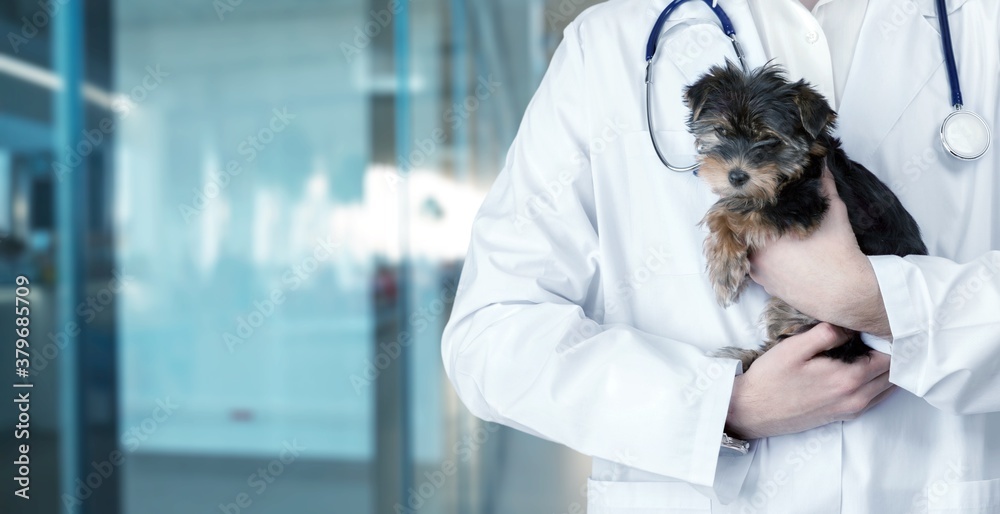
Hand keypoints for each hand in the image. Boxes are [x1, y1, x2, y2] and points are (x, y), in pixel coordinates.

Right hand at [725, 323, 894, 439]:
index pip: (889, 356)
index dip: (888, 338)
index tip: (877, 324)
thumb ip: (826, 333)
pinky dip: (878, 382)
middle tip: (878, 333)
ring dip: (887, 369)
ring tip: (873, 348)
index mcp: (847, 378)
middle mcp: (856, 398)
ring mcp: (851, 409)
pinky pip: (874, 398)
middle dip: (892, 353)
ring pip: (887, 388)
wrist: (753, 410)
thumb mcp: (794, 348)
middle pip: (893, 374)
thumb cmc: (770, 378)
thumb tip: (851, 325)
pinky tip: (862, 367)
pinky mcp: (843, 415)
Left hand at [749, 169, 890, 337]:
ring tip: (770, 230)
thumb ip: (823, 186)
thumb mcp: (833, 213)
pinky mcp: (766, 287)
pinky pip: (756, 267)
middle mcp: (756, 255)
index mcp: (766, 235)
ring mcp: (759, 273)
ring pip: (748, 250)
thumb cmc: (839, 252)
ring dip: (755, 241)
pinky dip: (762, 258)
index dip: (748, 202)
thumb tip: (821, 163)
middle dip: (752, 222)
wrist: (847, 294)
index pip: (744, 213)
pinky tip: (776, 251)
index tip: (755, 194)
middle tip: (763, 212)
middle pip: (743, 232)